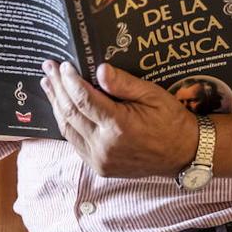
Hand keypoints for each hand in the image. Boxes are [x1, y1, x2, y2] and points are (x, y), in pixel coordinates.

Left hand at [40, 60, 198, 177]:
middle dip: (58, 87)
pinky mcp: (99, 167)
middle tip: (48, 67)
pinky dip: (66, 123)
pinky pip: (75, 142)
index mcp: (119, 127)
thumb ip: (124, 84)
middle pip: (71, 112)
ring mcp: (100, 159)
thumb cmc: (170, 121)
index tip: (63, 64)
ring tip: (48, 83)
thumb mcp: (152, 95)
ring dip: (56, 104)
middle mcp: (105, 146)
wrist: (183, 154)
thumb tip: (99, 69)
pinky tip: (61, 108)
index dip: (70, 80)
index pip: (84, 99)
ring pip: (68, 128)